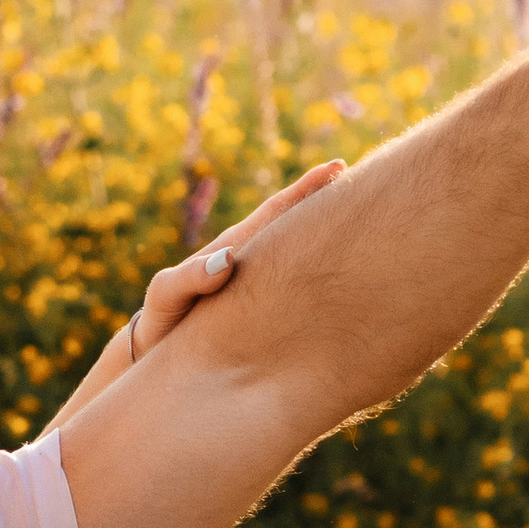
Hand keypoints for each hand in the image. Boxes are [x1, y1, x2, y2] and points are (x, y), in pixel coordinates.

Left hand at [48, 163, 345, 429]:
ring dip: (334, 241)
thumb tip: (228, 261)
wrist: (155, 358)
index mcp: (234, 251)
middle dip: (332, 205)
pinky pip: (303, 291)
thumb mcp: (166, 298)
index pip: (277, 212)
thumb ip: (189, 278)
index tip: (338, 169)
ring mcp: (262, 287)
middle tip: (374, 185)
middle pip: (298, 227)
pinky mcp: (268, 313)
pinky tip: (349, 285)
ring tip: (371, 226)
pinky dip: (325, 278)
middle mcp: (254, 264)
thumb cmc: (161, 326)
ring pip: (305, 257)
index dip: (307, 191)